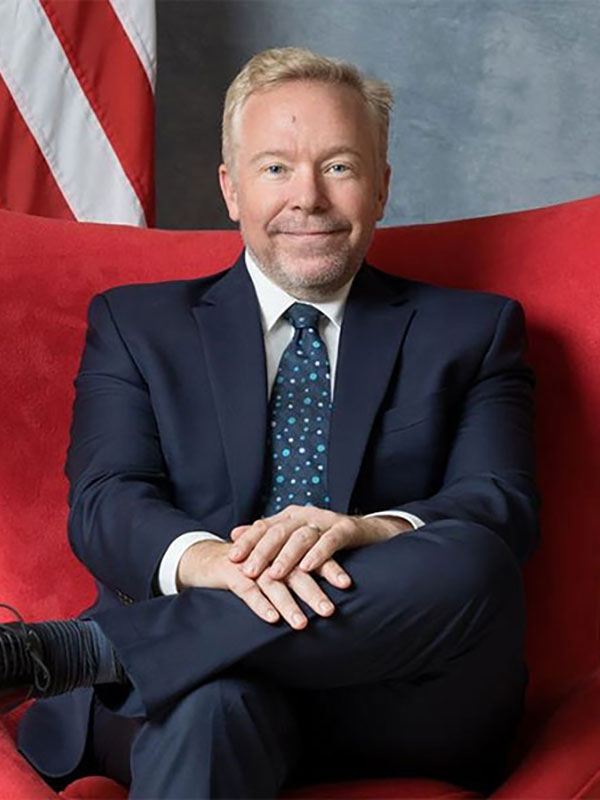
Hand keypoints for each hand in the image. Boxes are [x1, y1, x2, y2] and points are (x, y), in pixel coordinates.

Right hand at [176, 539, 336, 629]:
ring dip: (289, 604)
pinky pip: (247, 590)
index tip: (347, 584)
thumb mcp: (275, 564)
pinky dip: (260, 605)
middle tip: (330, 611)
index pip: (311, 555)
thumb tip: (332, 588)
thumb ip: (298, 570)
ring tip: (302, 624)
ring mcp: (250, 563)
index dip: (329, 568)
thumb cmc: (250, 564)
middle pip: (295, 571)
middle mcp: (270, 553)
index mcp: (283, 547)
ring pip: (273, 583)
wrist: (208, 558)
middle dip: (313, 592)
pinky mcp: (231, 573)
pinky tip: (272, 619)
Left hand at [228, 506, 410, 582]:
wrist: (368, 533)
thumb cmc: (326, 540)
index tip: (232, 559)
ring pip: (302, 536)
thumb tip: (234, 534)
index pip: (264, 526)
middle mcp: (306, 514)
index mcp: (290, 515)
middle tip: (249, 571)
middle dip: (262, 551)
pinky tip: (309, 568)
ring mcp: (326, 520)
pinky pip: (331, 540)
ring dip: (287, 556)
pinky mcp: (347, 528)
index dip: (247, 542)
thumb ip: (267, 536)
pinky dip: (319, 554)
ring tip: (275, 575)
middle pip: (279, 531)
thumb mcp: (295, 537)